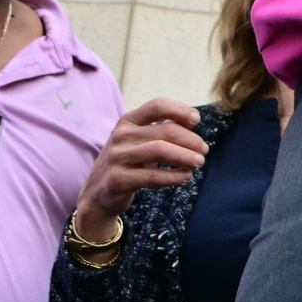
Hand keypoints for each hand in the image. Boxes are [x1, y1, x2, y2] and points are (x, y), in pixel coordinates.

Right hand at [73, 98, 205, 242]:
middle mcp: (120, 136)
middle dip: (191, 140)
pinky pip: (153, 176)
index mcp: (127, 122)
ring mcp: (116, 158)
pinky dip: (174, 176)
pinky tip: (186, 176)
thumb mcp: (139, 141)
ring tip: (199, 162)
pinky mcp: (117, 180)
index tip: (197, 120)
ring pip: (160, 151)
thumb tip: (193, 119)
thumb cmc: (127, 163)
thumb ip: (161, 129)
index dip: (180, 110)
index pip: (157, 106)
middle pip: (166, 131)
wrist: (97, 196)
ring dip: (186, 156)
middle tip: (204, 150)